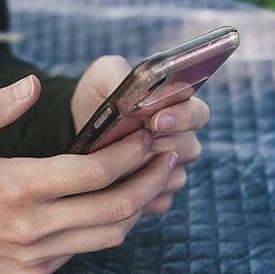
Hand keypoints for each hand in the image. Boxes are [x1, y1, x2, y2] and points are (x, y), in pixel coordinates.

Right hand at [0, 75, 178, 273]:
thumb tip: (33, 83)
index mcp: (14, 186)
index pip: (93, 171)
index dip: (130, 151)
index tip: (148, 132)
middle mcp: (29, 228)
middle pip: (114, 208)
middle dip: (150, 178)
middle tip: (168, 154)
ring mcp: (33, 257)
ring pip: (108, 235)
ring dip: (138, 205)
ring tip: (153, 177)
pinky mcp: (32, 273)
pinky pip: (83, 249)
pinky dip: (106, 225)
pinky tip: (113, 200)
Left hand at [70, 56, 207, 213]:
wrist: (76, 127)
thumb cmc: (97, 96)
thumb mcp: (104, 75)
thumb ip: (122, 75)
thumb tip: (145, 94)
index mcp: (177, 107)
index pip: (198, 113)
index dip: (182, 117)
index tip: (156, 119)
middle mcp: (181, 139)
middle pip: (189, 148)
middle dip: (160, 144)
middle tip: (137, 141)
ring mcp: (170, 169)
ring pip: (173, 176)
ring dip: (146, 170)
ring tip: (118, 162)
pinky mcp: (156, 194)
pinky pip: (158, 199)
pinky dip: (138, 192)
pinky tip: (117, 184)